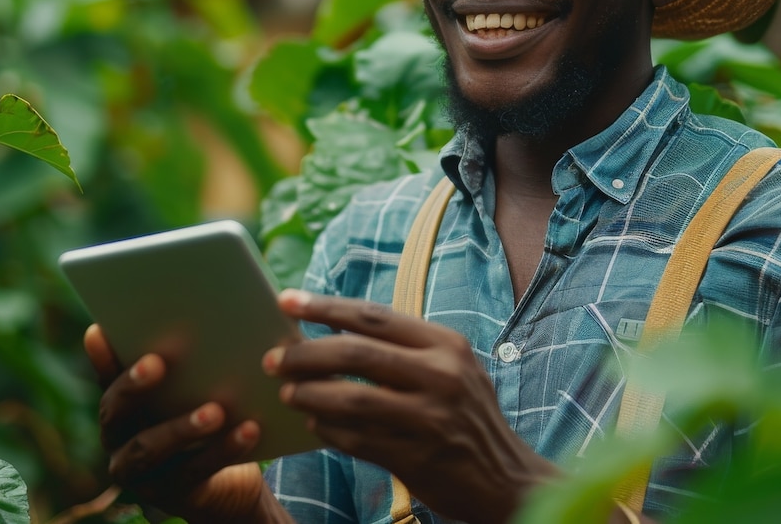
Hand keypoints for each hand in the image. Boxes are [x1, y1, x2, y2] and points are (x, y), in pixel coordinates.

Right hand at [84, 324, 281, 522]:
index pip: (104, 379)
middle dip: (135, 388)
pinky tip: (249, 430)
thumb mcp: (194, 389)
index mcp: (120, 410)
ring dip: (182, 427)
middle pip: (116, 414)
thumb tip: (197, 310)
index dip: (102, 358)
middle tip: (159, 362)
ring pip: (151, 449)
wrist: (230, 486)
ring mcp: (141, 475)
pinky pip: (196, 471)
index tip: (103, 329)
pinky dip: (223, 450)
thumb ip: (187, 360)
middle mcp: (119, 442)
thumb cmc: (208, 420)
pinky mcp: (173, 496)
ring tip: (215, 409)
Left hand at [264, 290, 557, 523]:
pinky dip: (329, 431)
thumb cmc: (466, 417)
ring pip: (351, 398)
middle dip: (305, 354)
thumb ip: (403, 350)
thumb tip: (332, 331)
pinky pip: (357, 440)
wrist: (508, 480)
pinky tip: (315, 425)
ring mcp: (430, 418)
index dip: (324, 306)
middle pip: (355, 353)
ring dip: (310, 395)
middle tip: (272, 358)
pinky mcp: (418, 457)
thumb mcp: (451, 369)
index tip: (285, 301)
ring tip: (288, 393)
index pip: (373, 316)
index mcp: (446, 344)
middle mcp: (442, 375)